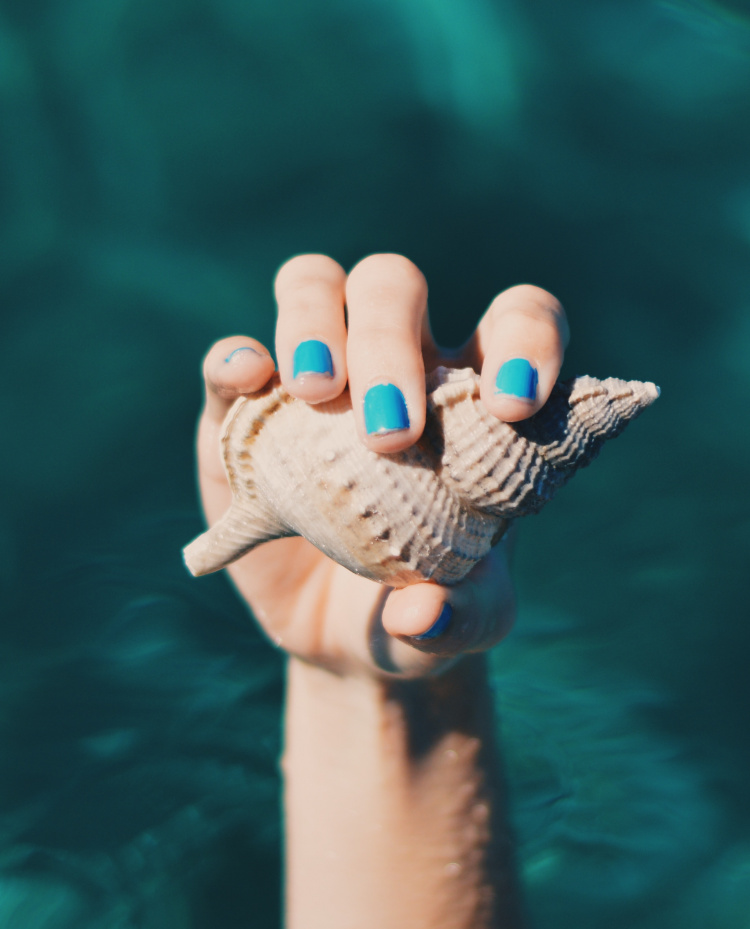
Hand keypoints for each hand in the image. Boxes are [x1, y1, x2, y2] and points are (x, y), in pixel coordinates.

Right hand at [195, 253, 567, 676]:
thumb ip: (462, 618)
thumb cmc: (432, 611)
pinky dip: (235, 359)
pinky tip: (250, 382)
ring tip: (317, 393)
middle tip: (388, 434)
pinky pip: (232, 360)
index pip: (516, 319)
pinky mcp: (243, 416)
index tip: (512, 405)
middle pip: (394, 285)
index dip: (524, 339)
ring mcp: (316, 379)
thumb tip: (419, 612)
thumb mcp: (466, 626)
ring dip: (314, 322)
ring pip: (314, 286)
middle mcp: (398, 364)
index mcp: (474, 398)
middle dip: (389, 341)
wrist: (351, 643)